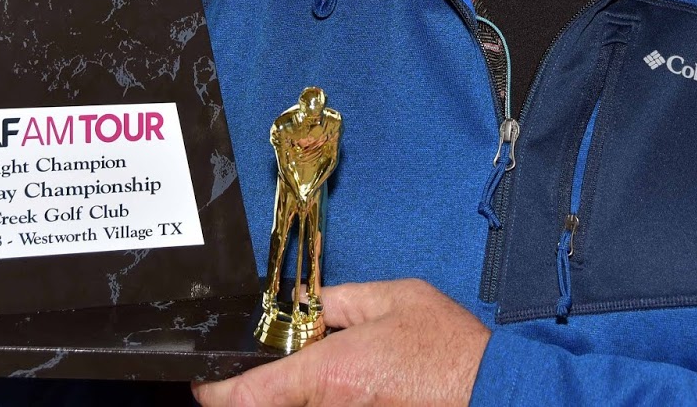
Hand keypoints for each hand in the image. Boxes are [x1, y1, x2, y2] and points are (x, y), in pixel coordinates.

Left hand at [194, 279, 489, 406]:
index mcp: (327, 374)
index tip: (206, 384)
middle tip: (279, 360)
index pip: (247, 395)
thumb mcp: (391, 299)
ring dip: (298, 394)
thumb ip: (338, 300)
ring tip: (338, 370)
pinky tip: (355, 384)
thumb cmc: (448, 350)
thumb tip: (303, 302)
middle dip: (265, 387)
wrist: (490, 391)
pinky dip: (324, 400)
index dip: (217, 391)